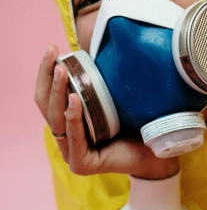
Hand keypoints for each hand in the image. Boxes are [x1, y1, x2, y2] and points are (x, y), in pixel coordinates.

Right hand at [35, 45, 179, 178]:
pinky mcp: (81, 164)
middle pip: (46, 106)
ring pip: (57, 119)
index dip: (46, 72)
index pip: (48, 96)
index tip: (53, 48)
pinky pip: (74, 138)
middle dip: (48, 77)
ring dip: (58, 92)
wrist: (158, 152)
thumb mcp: (114, 97)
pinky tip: (74, 99)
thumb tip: (96, 45)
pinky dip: (73, 118)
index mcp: (68, 123)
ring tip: (62, 71)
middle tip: (53, 53)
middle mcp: (66, 138)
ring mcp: (72, 153)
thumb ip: (100, 82)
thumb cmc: (137, 123)